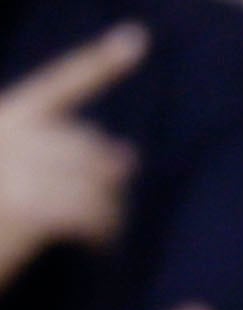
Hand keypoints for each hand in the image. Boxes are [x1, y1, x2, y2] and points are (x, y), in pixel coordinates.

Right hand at [0, 23, 146, 285]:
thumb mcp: (15, 176)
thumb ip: (63, 158)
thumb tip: (127, 153)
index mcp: (5, 119)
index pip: (61, 84)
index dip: (101, 62)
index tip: (137, 39)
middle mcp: (10, 136)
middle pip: (90, 143)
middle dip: (107, 172)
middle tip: (113, 204)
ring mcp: (16, 170)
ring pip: (95, 180)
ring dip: (110, 207)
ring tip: (105, 229)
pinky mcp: (25, 209)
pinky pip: (87, 214)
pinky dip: (100, 229)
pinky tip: (98, 244)